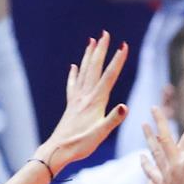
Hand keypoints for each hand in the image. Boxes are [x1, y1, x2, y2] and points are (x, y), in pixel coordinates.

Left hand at [35, 32, 128, 171]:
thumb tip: (125, 106)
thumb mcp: (101, 134)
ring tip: (92, 41)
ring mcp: (76, 99)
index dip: (117, 60)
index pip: (109, 76)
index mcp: (95, 102)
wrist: (58, 150)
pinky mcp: (71, 105)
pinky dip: (74, 74)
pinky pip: (73, 84)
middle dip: (101, 50)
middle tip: (105, 33)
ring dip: (89, 56)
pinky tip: (74, 66)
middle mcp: (85, 96)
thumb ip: (113, 119)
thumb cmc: (81, 144)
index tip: (124, 45)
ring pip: (83, 72)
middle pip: (94, 68)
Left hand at [140, 108, 183, 183]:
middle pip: (165, 138)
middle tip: (154, 107)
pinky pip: (151, 173)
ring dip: (149, 138)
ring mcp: (166, 176)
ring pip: (155, 152)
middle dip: (160, 121)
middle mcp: (175, 166)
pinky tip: (141, 158)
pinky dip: (146, 164)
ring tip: (143, 125)